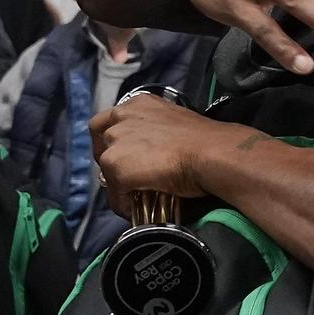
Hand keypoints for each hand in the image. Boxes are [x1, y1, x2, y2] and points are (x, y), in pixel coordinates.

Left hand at [92, 92, 258, 203]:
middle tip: (132, 177)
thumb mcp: (175, 125)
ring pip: (107, 170)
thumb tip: (156, 154)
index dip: (112, 142)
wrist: (210, 153)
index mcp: (137, 104)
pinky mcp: (116, 166)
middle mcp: (121, 117)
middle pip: (102, 144)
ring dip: (119, 184)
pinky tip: (141, 210)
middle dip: (114, 162)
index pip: (107, 121)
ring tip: (137, 196)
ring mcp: (116, 142)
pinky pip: (114, 194)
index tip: (125, 156)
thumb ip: (156, 133)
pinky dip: (124, 204)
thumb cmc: (205, 141)